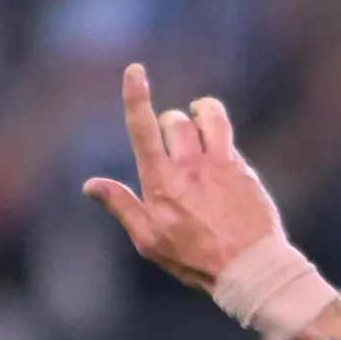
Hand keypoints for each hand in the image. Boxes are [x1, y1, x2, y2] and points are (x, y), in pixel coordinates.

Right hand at [81, 62, 284, 295]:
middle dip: (169, 124)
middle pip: (174, 121)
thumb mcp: (150, 240)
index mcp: (161, 182)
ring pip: (208, 114)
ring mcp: (219, 164)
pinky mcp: (242, 169)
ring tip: (198, 122)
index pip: (143, 128)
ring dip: (199, 112)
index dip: (136, 96)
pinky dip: (217, 135)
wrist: (249, 269)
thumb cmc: (195, 260)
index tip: (135, 70)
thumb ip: (121, 206)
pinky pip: (227, 135)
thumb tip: (91, 185)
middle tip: (171, 141)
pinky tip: (217, 156)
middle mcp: (189, 166)